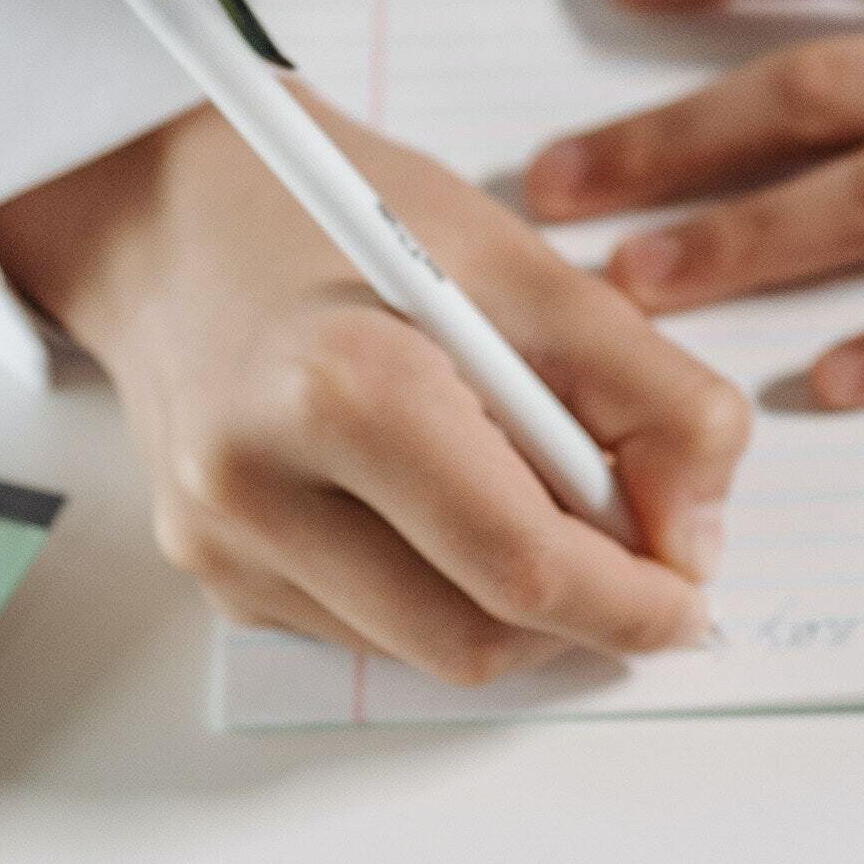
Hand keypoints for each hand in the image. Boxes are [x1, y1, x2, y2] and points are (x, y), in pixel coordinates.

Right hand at [0, 97, 750, 686]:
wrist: (168, 213)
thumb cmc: (343, 219)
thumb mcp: (521, 265)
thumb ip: (645, 392)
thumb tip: (695, 535)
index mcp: (344, 388)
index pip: (520, 564)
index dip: (632, 600)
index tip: (692, 596)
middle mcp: (259, 485)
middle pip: (476, 636)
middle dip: (579, 612)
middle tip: (633, 549)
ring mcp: (222, 544)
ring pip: (426, 650)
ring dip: (508, 605)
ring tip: (521, 491)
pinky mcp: (213, 575)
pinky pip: (368, 632)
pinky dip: (435, 590)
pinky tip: (432, 498)